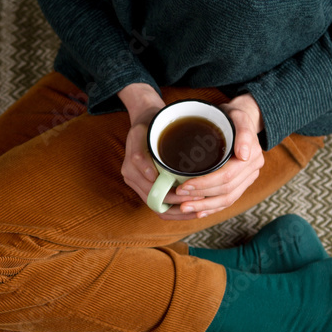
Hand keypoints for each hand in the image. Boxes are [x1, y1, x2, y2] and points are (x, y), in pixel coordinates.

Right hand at [118, 83, 206, 218]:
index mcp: (132, 167)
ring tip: (198, 210)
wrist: (146, 119)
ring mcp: (138, 183)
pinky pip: (159, 205)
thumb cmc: (150, 123)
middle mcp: (132, 178)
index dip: (174, 196)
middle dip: (179, 205)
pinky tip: (190, 211)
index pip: (153, 190)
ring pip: (158, 208)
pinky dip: (174, 210)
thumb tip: (151, 176)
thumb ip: (142, 153)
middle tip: (200, 202)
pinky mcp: (145, 186)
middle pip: (156, 202)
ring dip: (178, 212)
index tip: (193, 194)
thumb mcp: (143, 131)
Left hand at [170, 94, 264, 219]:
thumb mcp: (237, 116)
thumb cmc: (232, 116)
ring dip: (205, 207)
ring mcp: (248, 178)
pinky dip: (213, 208)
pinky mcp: (241, 183)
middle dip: (202, 197)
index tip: (184, 186)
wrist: (241, 119)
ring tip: (185, 208)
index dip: (205, 184)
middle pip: (227, 191)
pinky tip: (199, 212)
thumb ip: (243, 133)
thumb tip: (244, 155)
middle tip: (180, 199)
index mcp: (252, 156)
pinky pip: (228, 200)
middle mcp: (252, 170)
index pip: (226, 176)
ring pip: (227, 199)